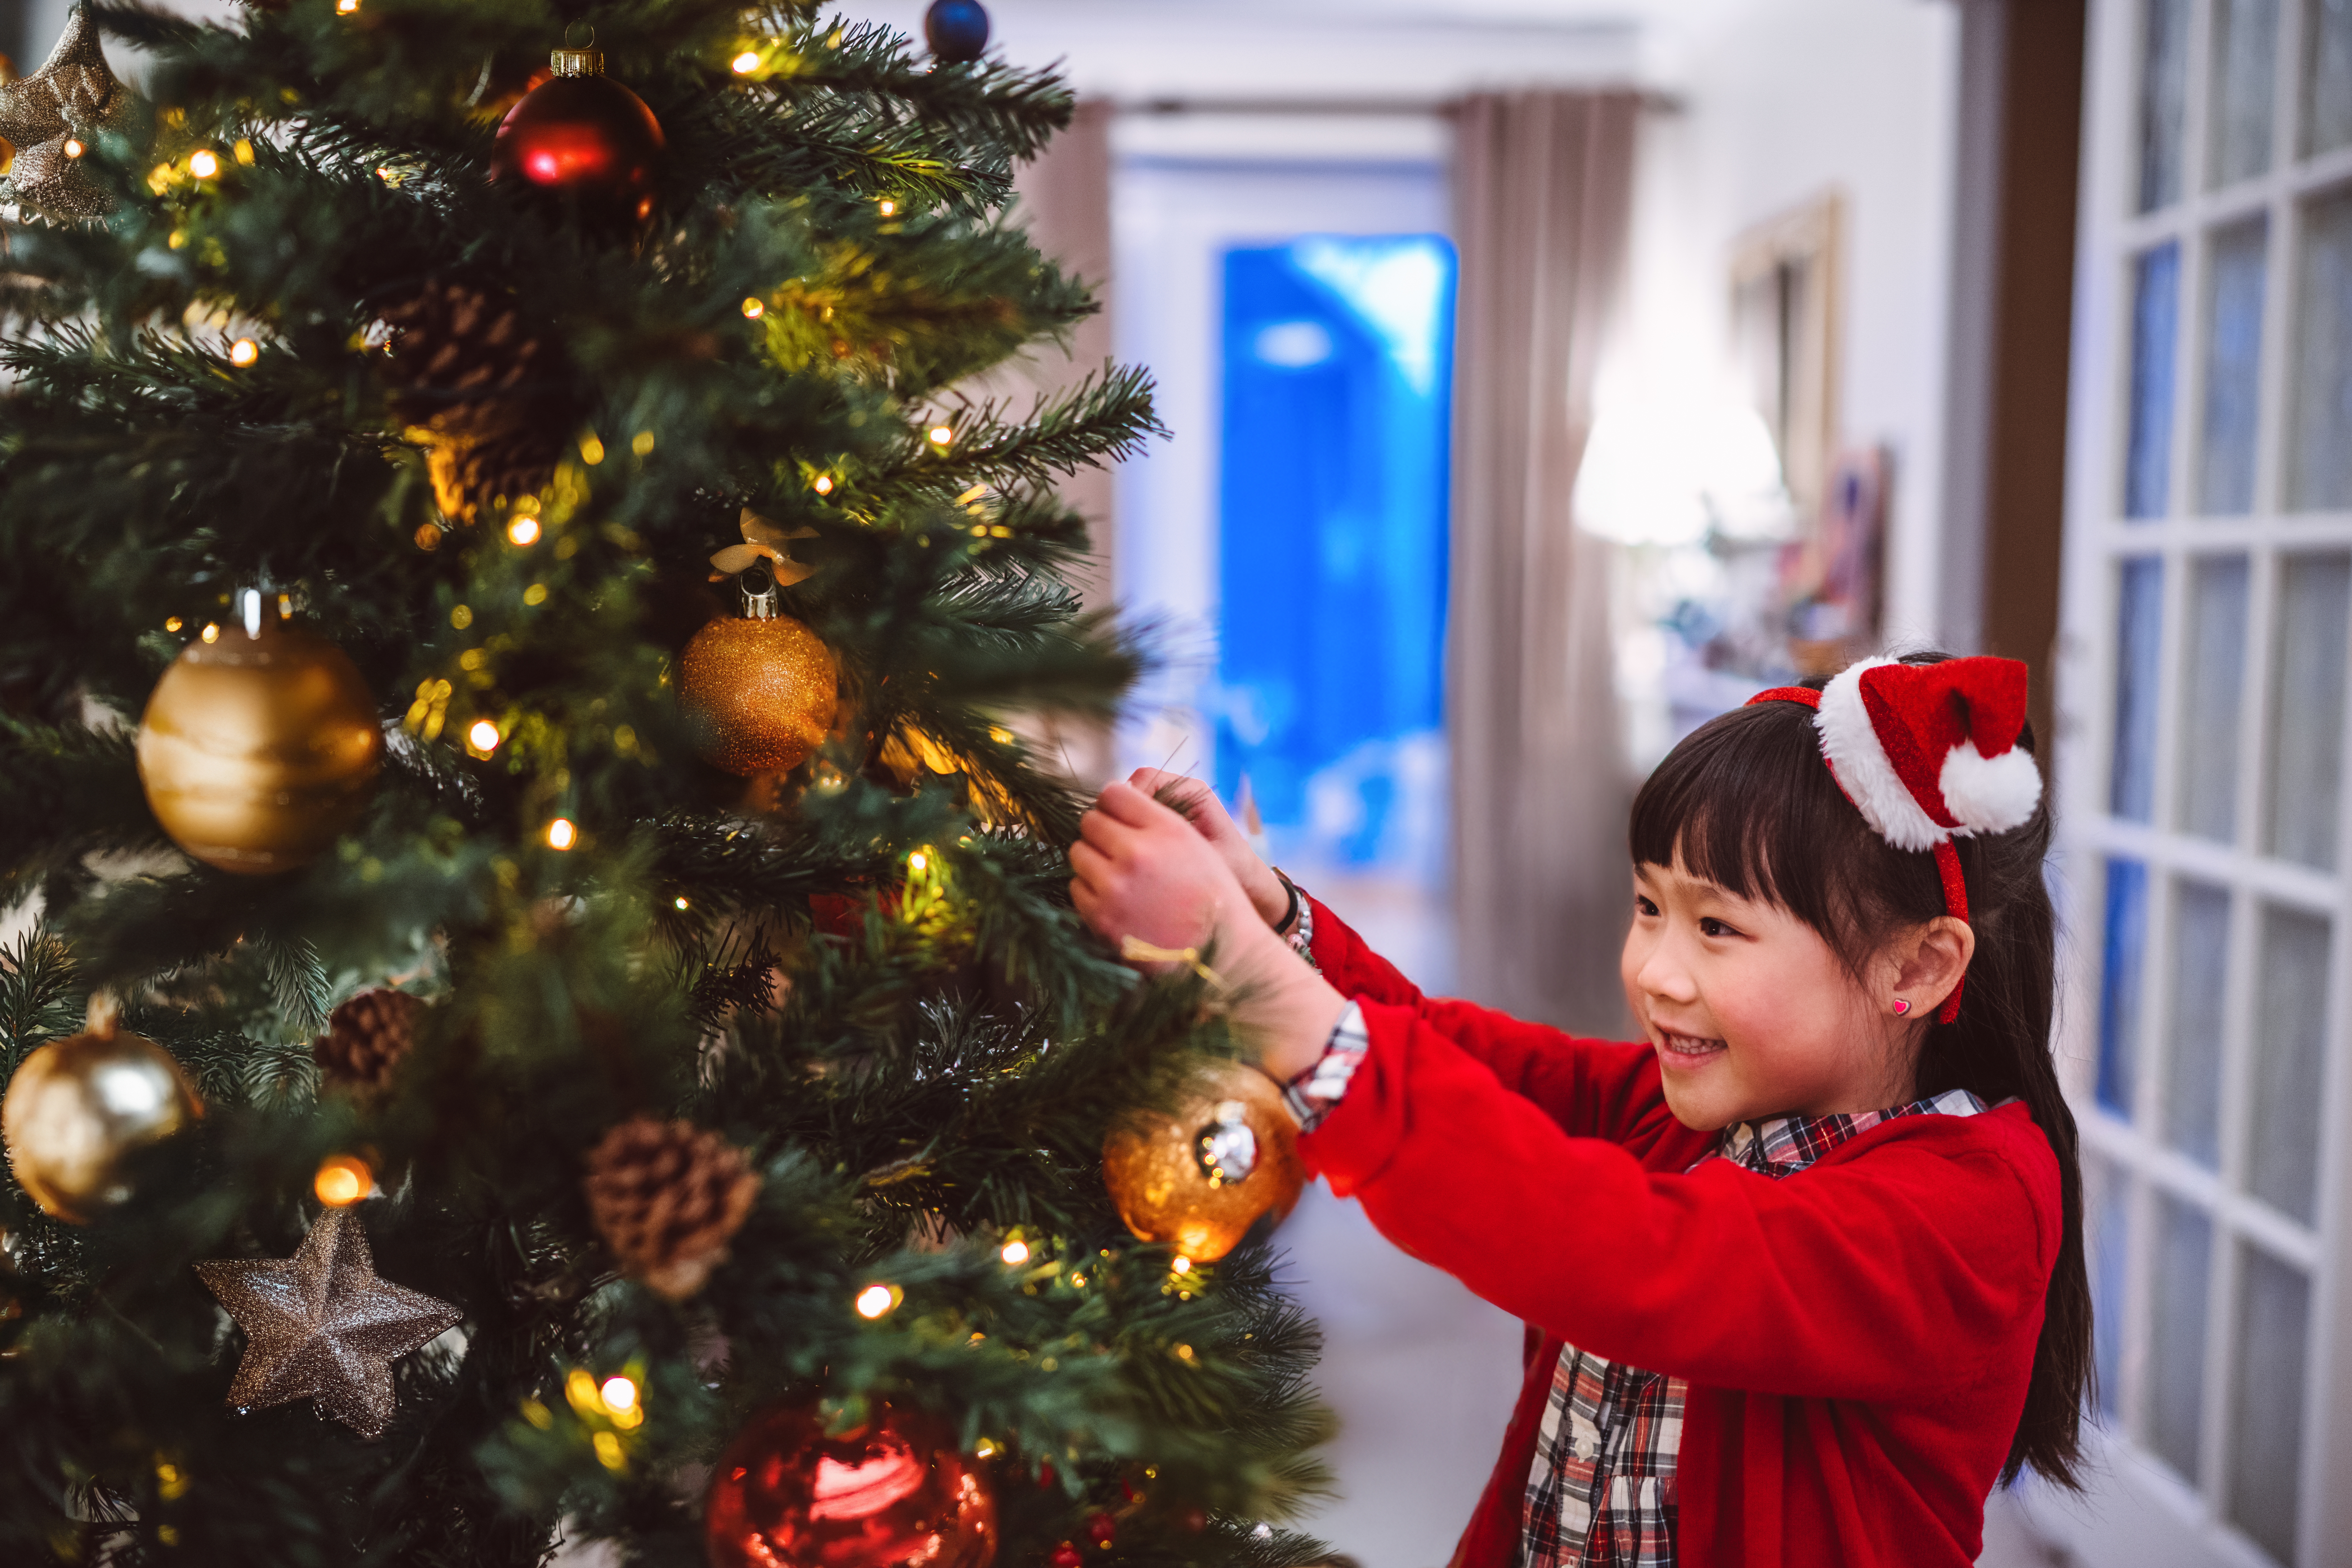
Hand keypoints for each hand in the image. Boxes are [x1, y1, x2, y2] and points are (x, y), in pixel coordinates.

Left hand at [1069, 780, 1346, 1084]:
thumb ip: (1152, 818)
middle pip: (1089, 822)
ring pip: (1078, 854)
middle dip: (1101, 833)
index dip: (1114, 805)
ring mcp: (1115, 887)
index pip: (1112, 793)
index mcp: (1165, 829)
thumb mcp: (1193, 843)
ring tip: (1120, 878)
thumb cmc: (1210, 895)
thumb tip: (1108, 802)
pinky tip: (1116, 901)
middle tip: (1119, 851)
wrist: (1221, 955)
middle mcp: (1137, 853)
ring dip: (1094, 862)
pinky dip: (1091, 892)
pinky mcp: (1101, 918)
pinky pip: (1076, 888)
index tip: (1120, 819)